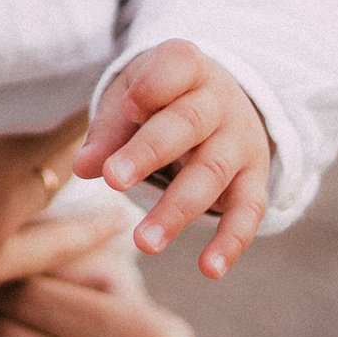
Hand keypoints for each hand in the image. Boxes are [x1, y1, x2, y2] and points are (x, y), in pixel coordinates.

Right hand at [0, 67, 119, 336]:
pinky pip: (58, 246)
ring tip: (108, 126)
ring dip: (82, 151)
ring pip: (59, 173)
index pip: (11, 77)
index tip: (61, 24)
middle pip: (50, 119)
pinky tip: (118, 218)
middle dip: (71, 94)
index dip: (40, 51)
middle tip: (93, 68)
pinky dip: (92, 231)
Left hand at [74, 39, 269, 278]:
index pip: (176, 67)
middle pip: (187, 125)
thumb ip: (109, 132)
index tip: (131, 107)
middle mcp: (219, 101)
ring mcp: (241, 141)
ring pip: (212, 173)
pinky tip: (209, 269)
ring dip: (178, 210)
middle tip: (114, 182)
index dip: (155, 86)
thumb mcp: (131, 100)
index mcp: (187, 67)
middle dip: (149, 153)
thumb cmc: (160, 99)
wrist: (217, 99)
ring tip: (144, 243)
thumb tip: (82, 168)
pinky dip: (231, 241)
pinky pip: (249, 210)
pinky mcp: (255, 178)